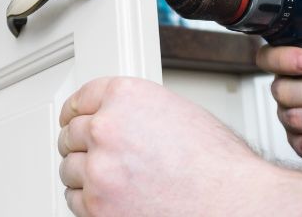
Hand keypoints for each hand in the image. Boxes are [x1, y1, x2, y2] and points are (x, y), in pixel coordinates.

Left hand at [57, 77, 269, 215]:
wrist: (233, 204)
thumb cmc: (217, 165)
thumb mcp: (176, 112)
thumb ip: (137, 111)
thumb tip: (118, 119)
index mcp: (126, 96)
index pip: (81, 98)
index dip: (76, 111)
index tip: (72, 118)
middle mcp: (107, 128)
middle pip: (71, 134)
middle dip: (80, 143)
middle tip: (93, 152)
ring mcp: (99, 169)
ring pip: (69, 168)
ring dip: (83, 173)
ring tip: (109, 179)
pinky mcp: (97, 206)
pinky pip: (74, 200)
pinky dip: (87, 200)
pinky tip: (107, 197)